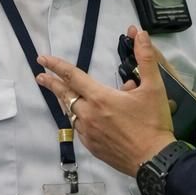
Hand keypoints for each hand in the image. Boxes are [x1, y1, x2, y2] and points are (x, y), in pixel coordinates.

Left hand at [37, 27, 175, 175]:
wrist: (155, 160)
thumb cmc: (153, 123)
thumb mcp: (154, 87)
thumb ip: (145, 58)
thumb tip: (140, 34)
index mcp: (100, 97)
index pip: (72, 76)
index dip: (56, 65)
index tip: (42, 59)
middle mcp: (89, 114)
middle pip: (64, 95)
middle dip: (51, 83)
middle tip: (40, 76)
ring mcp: (89, 133)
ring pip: (70, 113)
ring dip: (64, 101)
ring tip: (60, 94)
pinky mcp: (93, 147)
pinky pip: (79, 129)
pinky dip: (77, 119)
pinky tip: (81, 117)